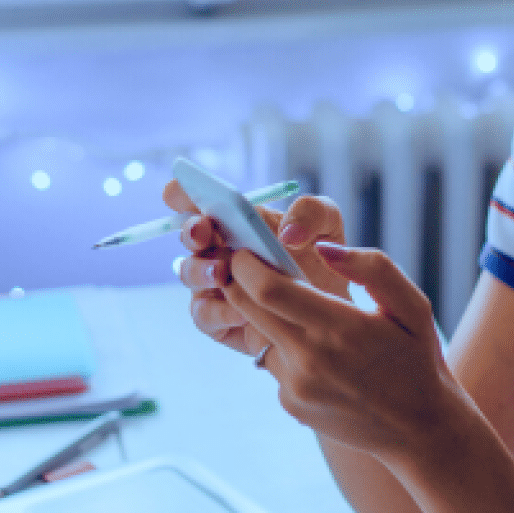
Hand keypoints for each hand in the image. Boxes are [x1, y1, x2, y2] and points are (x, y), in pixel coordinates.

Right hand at [162, 179, 350, 355]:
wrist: (332, 313)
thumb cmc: (321, 262)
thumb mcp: (327, 227)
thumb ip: (312, 212)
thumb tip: (287, 233)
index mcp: (234, 219)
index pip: (195, 199)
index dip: (182, 193)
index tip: (181, 193)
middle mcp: (217, 248)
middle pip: (187, 234)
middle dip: (190, 230)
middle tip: (204, 231)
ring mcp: (213, 284)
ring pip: (188, 273)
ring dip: (200, 269)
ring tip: (222, 272)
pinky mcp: (218, 320)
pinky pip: (204, 315)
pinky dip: (219, 311)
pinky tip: (241, 311)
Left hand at [223, 241, 448, 462]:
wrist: (421, 430)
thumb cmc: (417, 358)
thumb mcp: (412, 306)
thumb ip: (373, 268)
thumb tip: (324, 247)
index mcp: (340, 328)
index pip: (267, 289)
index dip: (246, 264)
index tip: (245, 250)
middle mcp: (310, 360)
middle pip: (247, 308)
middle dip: (239, 281)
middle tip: (249, 266)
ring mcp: (297, 387)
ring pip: (258, 335)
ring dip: (265, 317)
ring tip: (298, 314)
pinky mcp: (291, 405)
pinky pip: (272, 363)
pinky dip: (283, 349)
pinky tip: (317, 354)